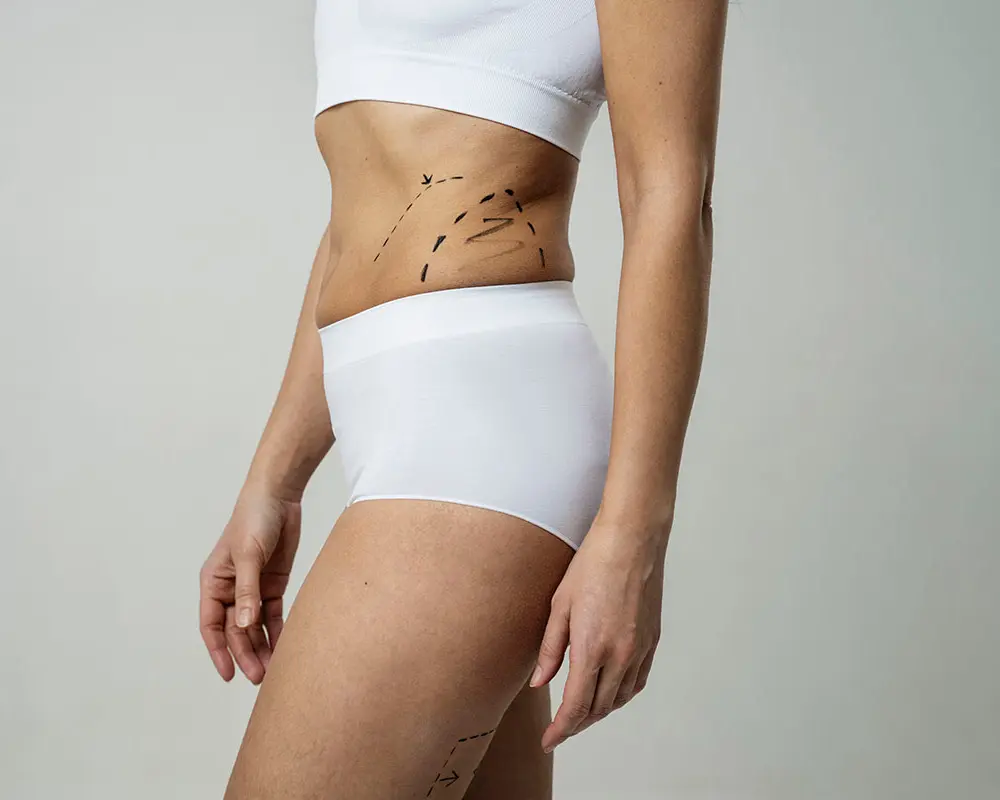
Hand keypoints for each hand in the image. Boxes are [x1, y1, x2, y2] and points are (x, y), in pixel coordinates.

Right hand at [199, 482, 301, 683]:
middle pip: (235, 630)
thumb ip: (247, 590)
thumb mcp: (248, 555)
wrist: (279, 496)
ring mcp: (252, 588)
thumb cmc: (254, 519)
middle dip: (245, 654)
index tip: (228, 674)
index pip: (211, 625)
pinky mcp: (272, 584)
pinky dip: (277, 631)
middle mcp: (230, 589)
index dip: (219, 651)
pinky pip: (272, 614)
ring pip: (254, 626)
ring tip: (273, 670)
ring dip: (262, 647)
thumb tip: (243, 625)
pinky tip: (286, 647)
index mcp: (214, 583)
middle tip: (259, 677)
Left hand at [529, 513, 667, 751]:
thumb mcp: (559, 605)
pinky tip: (610, 692)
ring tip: (580, 713)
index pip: (576, 706)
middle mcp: (620, 655)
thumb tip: (541, 682)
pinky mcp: (652, 640)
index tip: (549, 741)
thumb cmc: (592, 564)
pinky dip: (621, 695)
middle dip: (577, 724)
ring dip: (599, 711)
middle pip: (599, 708)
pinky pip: (637, 681)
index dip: (561, 730)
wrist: (632, 541)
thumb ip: (550, 649)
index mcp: (592, 648)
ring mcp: (640, 649)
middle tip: (559, 728)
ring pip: (620, 698)